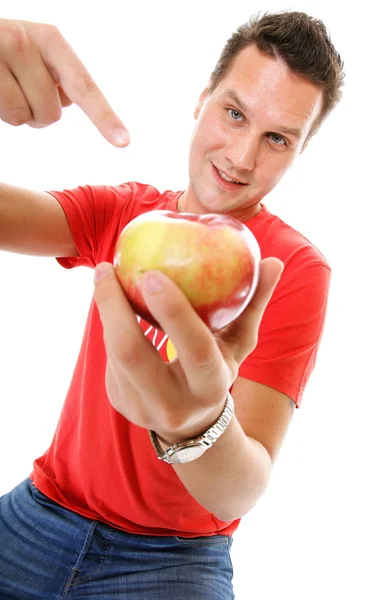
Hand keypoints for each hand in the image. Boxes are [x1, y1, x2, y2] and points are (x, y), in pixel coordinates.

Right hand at [0, 19, 129, 145]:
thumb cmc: (10, 56)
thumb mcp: (39, 56)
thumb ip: (61, 78)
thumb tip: (68, 100)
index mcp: (51, 40)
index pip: (84, 86)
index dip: (105, 117)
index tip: (124, 142)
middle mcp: (24, 41)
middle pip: (52, 113)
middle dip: (41, 114)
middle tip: (24, 92)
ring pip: (25, 118)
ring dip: (19, 115)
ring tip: (6, 89)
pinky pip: (6, 116)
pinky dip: (2, 114)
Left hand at [93, 258, 283, 442]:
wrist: (193, 425)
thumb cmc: (219, 370)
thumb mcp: (239, 343)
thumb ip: (252, 304)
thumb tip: (273, 262)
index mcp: (210, 387)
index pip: (195, 349)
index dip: (174, 312)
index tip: (151, 274)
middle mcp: (174, 404)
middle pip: (133, 353)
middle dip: (114, 307)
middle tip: (107, 268)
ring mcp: (141, 409)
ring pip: (114, 353)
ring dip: (108, 311)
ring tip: (106, 276)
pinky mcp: (120, 403)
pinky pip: (109, 358)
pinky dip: (110, 326)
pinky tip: (110, 302)